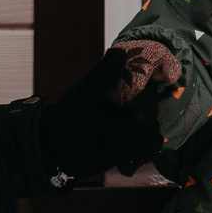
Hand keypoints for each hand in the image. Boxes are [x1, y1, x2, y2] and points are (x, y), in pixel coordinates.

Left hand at [37, 42, 173, 183]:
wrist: (58, 148)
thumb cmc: (67, 116)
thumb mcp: (82, 94)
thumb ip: (101, 75)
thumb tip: (120, 51)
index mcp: (122, 87)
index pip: (149, 83)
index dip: (148, 93)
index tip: (134, 104)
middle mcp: (132, 104)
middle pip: (152, 111)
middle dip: (131, 125)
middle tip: (106, 135)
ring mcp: (135, 126)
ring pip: (153, 132)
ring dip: (132, 143)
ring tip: (107, 145)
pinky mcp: (135, 145)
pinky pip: (152, 148)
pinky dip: (142, 155)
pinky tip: (124, 161)